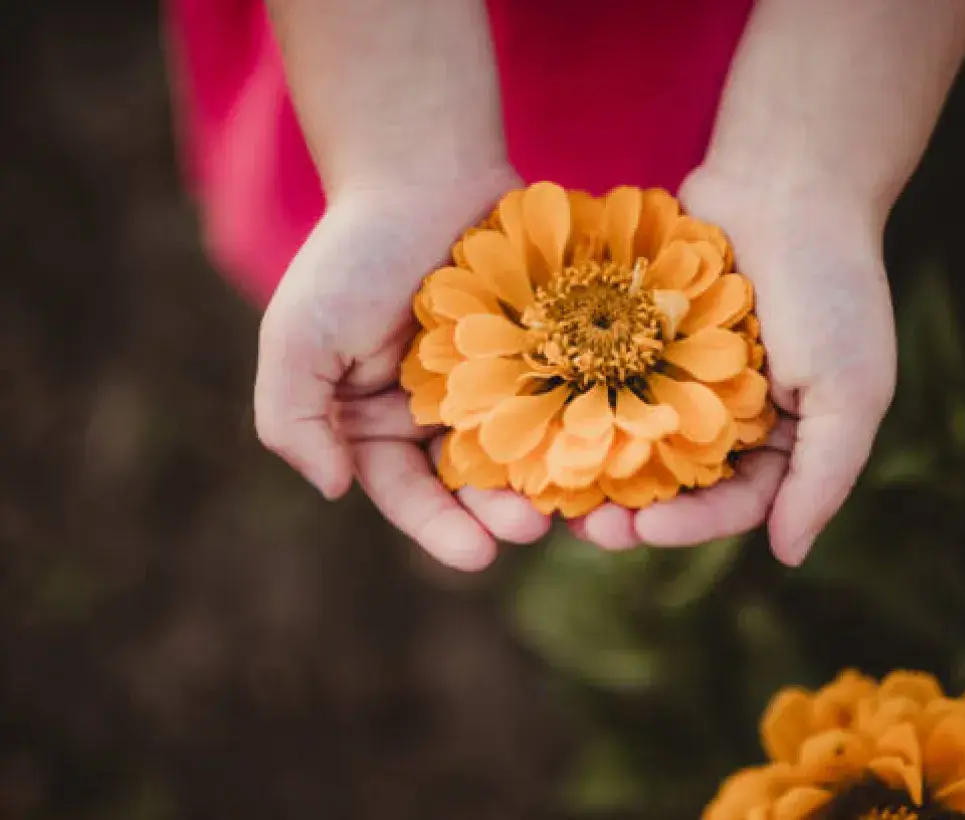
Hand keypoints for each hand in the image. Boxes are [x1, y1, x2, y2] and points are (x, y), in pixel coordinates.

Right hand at [253, 168, 551, 570]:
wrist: (422, 170)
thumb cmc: (354, 254)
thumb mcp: (298, 337)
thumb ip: (293, 420)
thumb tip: (332, 491)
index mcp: (379, 423)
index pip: (408, 493)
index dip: (439, 529)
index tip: (475, 558)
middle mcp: (441, 413)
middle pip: (475, 483)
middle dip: (500, 512)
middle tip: (530, 529)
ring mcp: (499, 383)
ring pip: (527, 451)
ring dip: (548, 482)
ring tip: (572, 503)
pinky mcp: (547, 352)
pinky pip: (569, 399)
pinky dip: (585, 427)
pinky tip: (607, 449)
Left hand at [569, 167, 896, 564]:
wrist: (788, 179)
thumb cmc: (831, 284)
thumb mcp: (852, 389)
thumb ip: (824, 477)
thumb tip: (789, 556)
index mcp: (782, 436)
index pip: (735, 503)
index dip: (691, 526)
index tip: (644, 531)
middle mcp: (729, 413)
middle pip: (676, 482)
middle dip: (633, 508)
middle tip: (587, 527)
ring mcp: (681, 373)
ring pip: (633, 438)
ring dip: (598, 468)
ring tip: (555, 489)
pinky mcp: (641, 335)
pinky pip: (607, 380)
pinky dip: (582, 404)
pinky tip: (546, 423)